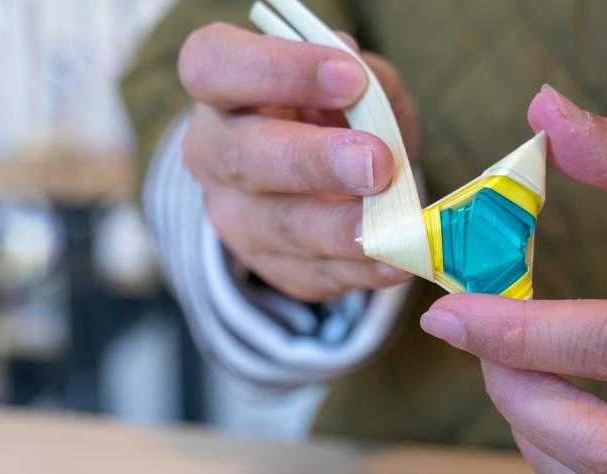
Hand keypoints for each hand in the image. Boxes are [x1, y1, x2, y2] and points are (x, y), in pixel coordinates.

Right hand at [178, 23, 416, 300]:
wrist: (327, 177)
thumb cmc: (333, 112)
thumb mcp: (353, 79)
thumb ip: (364, 77)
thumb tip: (367, 88)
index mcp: (218, 86)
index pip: (216, 67)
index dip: (278, 71)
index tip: (349, 78)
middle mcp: (211, 153)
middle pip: (243, 157)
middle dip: (313, 161)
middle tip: (375, 162)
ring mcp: (235, 217)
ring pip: (280, 227)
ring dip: (340, 229)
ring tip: (391, 226)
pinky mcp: (270, 265)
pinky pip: (311, 272)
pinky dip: (359, 268)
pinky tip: (395, 259)